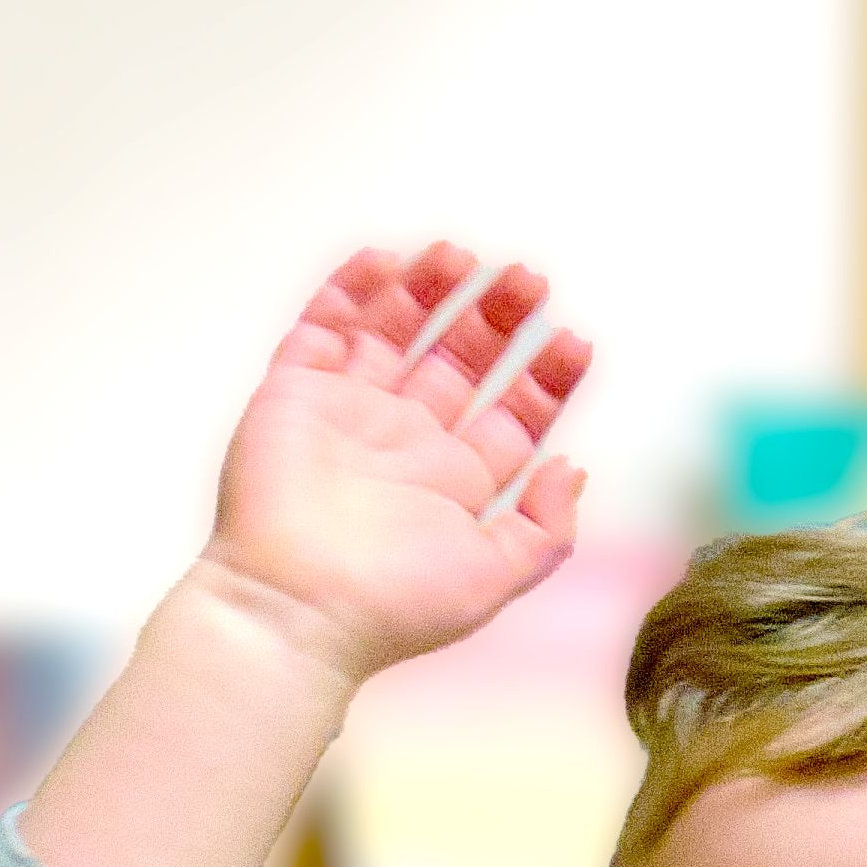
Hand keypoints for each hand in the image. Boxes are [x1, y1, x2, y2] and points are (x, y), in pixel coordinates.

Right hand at [15, 243, 599, 866]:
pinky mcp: (294, 393)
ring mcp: (347, 413)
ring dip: (429, 289)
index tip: (573, 343)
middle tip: (527, 281)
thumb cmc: (386, 608)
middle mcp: (402, 443)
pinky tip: (385, 261)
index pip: (510, 414)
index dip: (545, 377)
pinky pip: (322, 326)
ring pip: (394, 331)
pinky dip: (350, 289)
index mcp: (452, 484)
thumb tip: (571, 469)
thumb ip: (544, 530)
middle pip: (459, 359)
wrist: (293, 609)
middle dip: (496, 318)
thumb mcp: (491, 579)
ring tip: (461, 257)